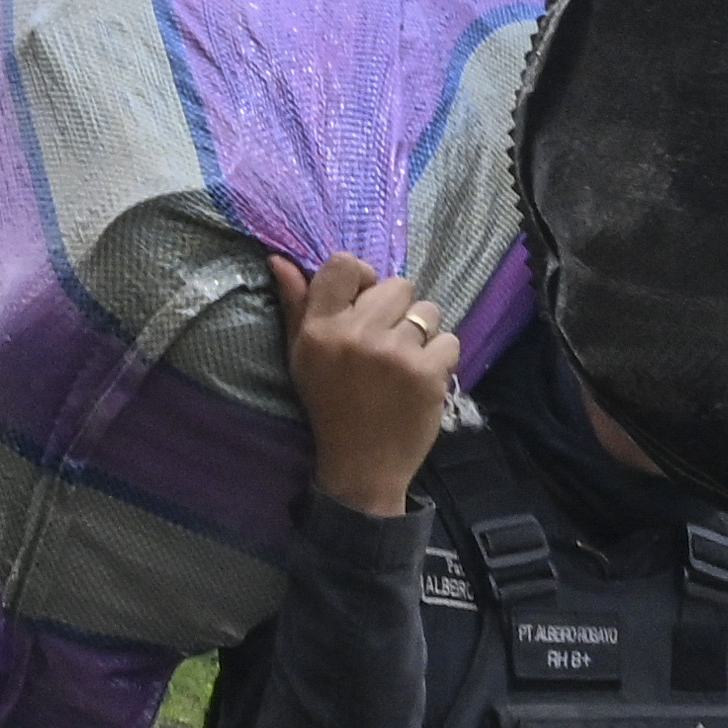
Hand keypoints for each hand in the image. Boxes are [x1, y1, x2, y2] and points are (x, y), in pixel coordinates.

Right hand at [268, 252, 460, 517]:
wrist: (361, 467)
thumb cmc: (330, 407)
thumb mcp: (302, 357)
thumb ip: (295, 306)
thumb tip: (279, 260)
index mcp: (320, 329)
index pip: (345, 263)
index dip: (363, 278)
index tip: (364, 304)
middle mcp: (355, 335)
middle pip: (398, 285)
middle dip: (397, 311)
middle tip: (385, 345)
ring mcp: (394, 354)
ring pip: (428, 310)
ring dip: (422, 333)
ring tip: (404, 362)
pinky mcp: (427, 373)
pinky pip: (449, 340)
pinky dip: (441, 359)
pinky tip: (420, 379)